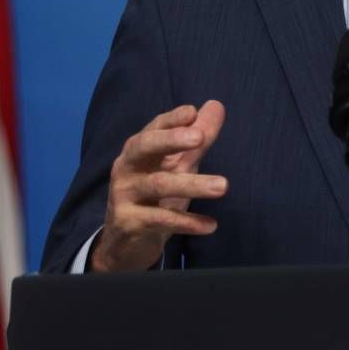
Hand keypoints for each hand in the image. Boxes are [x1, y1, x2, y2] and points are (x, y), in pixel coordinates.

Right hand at [91, 100, 227, 271]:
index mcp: (139, 150)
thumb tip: (216, 105)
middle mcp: (127, 168)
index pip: (154, 128)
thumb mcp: (177, 167)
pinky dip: (187, 222)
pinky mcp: (128, 223)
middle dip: (171, 139)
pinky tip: (211, 225)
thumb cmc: (154, 197)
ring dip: (192, 184)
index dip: (172, 120)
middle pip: (145, 147)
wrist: (124, 244)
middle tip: (200, 138)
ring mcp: (124, 195)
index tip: (193, 112)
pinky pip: (160, 219)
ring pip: (158, 184)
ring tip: (223, 186)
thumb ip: (197, 140)